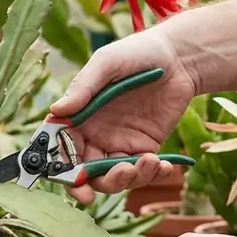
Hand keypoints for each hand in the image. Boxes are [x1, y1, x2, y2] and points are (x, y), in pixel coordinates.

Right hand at [48, 28, 197, 203]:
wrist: (180, 58)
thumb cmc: (137, 53)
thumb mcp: (107, 63)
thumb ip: (83, 87)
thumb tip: (56, 110)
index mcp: (78, 116)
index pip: (60, 147)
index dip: (60, 167)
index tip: (73, 179)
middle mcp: (94, 134)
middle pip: (83, 171)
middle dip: (93, 183)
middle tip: (111, 181)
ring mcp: (119, 144)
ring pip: (112, 177)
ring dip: (128, 179)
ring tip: (150, 162)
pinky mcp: (144, 149)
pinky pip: (141, 173)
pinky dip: (152, 176)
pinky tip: (164, 166)